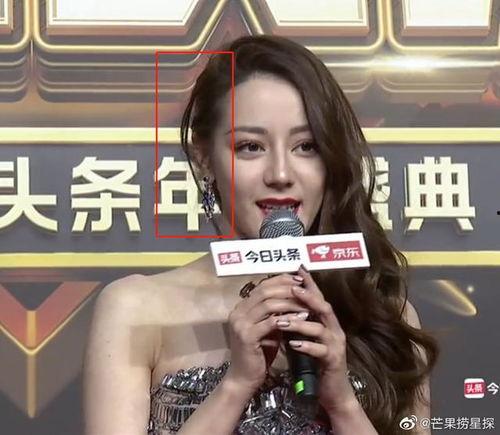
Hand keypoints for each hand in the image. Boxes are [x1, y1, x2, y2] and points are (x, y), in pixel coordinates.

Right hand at [225, 273, 309, 394]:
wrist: (243, 379)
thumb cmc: (258, 354)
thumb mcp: (267, 329)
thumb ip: (275, 313)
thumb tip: (295, 296)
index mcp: (241, 307)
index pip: (262, 286)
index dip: (281, 280)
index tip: (299, 279)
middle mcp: (238, 312)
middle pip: (265, 291)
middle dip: (287, 287)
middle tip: (305, 288)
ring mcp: (240, 323)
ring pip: (268, 304)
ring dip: (290, 302)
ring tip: (306, 304)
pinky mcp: (247, 336)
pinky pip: (271, 322)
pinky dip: (288, 318)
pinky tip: (301, 318)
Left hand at [274, 265, 357, 414]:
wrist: (333, 392)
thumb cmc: (316, 364)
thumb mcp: (305, 339)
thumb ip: (297, 324)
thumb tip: (278, 308)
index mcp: (327, 323)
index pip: (318, 298)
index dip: (309, 283)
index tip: (297, 269)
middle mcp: (334, 330)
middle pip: (324, 307)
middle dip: (308, 297)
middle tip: (292, 287)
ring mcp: (336, 345)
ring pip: (320, 328)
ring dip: (300, 323)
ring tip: (282, 320)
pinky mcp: (334, 361)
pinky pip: (320, 351)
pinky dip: (306, 346)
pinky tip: (292, 345)